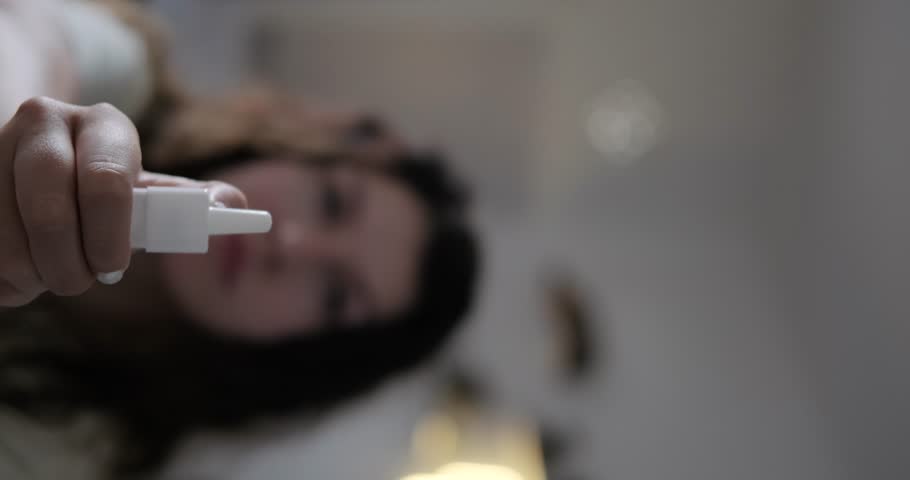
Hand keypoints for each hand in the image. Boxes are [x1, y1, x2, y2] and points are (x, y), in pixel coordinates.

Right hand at [0, 97, 245, 306]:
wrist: (38, 148)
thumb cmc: (104, 181)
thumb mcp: (144, 186)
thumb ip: (184, 201)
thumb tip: (236, 205)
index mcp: (103, 125)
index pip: (107, 181)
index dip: (109, 235)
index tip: (111, 270)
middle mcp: (45, 121)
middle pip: (48, 204)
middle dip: (64, 259)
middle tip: (75, 284)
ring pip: (3, 223)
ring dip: (23, 268)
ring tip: (41, 281)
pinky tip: (11, 276)